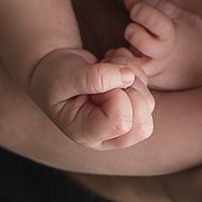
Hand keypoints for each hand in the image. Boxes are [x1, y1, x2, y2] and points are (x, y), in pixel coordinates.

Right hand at [26, 45, 152, 149]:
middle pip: (142, 125)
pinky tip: (111, 66)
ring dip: (130, 75)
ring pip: (148, 104)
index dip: (115, 93)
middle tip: (107, 75)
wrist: (54, 70)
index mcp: (87, 134)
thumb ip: (95, 78)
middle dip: (130, 90)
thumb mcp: (67, 76)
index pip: (121, 121)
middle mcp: (108, 135)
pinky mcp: (130, 107)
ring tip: (105, 67)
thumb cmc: (54, 76)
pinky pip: (147, 88)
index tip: (95, 82)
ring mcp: (121, 123)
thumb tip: (129, 77)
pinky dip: (133, 69)